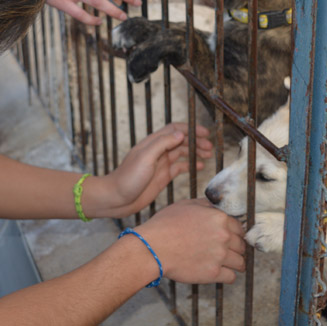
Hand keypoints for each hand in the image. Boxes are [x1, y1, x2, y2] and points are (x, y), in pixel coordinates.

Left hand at [97, 123, 212, 217]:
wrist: (116, 198)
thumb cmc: (127, 178)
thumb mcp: (145, 158)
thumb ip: (162, 144)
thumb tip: (181, 134)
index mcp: (153, 142)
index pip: (174, 129)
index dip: (190, 129)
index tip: (205, 133)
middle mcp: (158, 151)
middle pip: (181, 140)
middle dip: (196, 141)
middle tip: (210, 147)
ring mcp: (161, 164)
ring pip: (182, 153)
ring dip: (196, 152)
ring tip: (209, 155)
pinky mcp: (163, 176)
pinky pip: (180, 167)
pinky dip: (191, 165)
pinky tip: (200, 167)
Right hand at [134, 199, 245, 283]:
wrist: (152, 248)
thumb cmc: (165, 225)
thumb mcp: (186, 204)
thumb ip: (206, 205)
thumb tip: (216, 206)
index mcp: (219, 218)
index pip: (239, 227)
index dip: (235, 232)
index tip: (232, 237)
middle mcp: (224, 236)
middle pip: (242, 245)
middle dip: (237, 248)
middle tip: (230, 251)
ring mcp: (220, 256)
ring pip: (240, 262)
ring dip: (235, 263)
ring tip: (229, 264)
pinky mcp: (213, 273)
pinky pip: (231, 277)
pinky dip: (228, 276)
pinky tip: (221, 272)